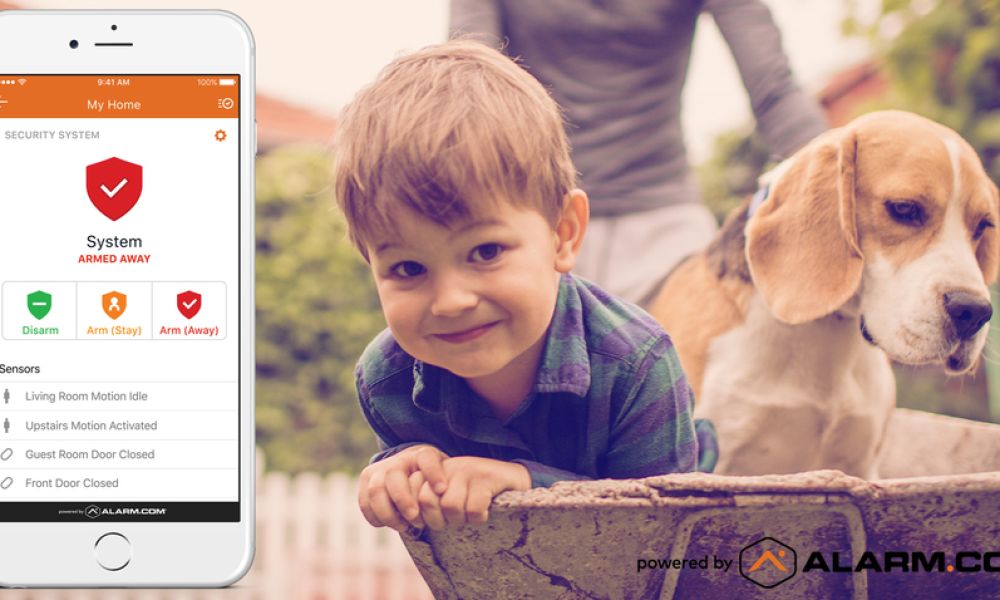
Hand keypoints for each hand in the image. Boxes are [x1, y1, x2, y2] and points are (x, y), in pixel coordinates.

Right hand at [357, 444, 448, 531]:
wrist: (407, 469)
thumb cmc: (429, 480)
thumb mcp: (442, 476)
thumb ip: (446, 487)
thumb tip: (447, 502)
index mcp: (421, 455)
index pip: (426, 458)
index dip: (433, 473)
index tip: (442, 490)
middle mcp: (399, 459)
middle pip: (394, 475)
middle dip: (403, 500)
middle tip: (415, 518)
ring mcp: (379, 468)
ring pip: (376, 490)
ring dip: (388, 513)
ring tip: (403, 527)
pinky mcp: (366, 479)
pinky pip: (365, 501)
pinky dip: (375, 517)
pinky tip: (388, 524)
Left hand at [411, 456, 530, 529]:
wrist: (512, 479)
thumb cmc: (476, 494)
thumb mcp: (448, 496)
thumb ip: (428, 503)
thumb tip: (409, 523)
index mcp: (434, 470)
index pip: (410, 491)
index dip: (416, 514)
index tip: (425, 525)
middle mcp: (448, 466)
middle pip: (426, 500)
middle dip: (438, 521)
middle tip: (452, 522)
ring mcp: (467, 469)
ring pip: (450, 506)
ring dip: (461, 520)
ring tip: (469, 516)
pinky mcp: (485, 477)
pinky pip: (473, 509)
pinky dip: (478, 518)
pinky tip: (484, 512)